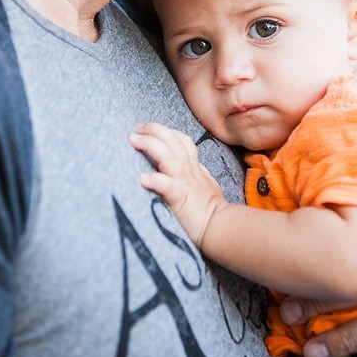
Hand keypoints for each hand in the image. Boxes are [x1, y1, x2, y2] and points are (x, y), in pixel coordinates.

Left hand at [129, 122, 227, 247]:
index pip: (182, 141)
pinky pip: (168, 187)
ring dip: (151, 145)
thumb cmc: (211, 210)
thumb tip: (181, 166)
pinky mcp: (180, 199)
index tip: (150, 128)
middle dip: (155, 130)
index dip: (167, 131)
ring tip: (134, 139)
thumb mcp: (204, 184)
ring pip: (169, 157)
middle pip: (173, 141)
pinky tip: (143, 178)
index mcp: (193, 168)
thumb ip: (193, 173)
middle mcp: (188, 171)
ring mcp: (184, 184)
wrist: (222, 228)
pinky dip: (156, 180)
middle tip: (137, 128)